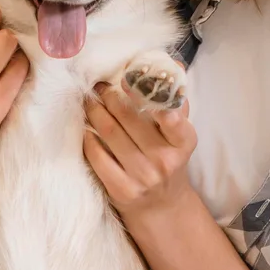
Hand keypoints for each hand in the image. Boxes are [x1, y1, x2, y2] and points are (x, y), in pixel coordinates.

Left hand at [83, 82, 197, 218]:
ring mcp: (142, 177)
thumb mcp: (179, 135)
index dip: (152, 97)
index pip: (173, 118)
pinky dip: (88, 137)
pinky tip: (86, 128)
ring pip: (110, 133)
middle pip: (130, 119)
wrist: (162, 206)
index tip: (129, 80)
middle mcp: (164, 160)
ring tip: (90, 100)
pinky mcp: (121, 189)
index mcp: (183, 142)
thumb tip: (173, 63)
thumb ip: (177, 101)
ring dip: (95, 111)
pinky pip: (97, 156)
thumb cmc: (169, 160)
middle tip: (101, 85)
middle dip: (111, 97)